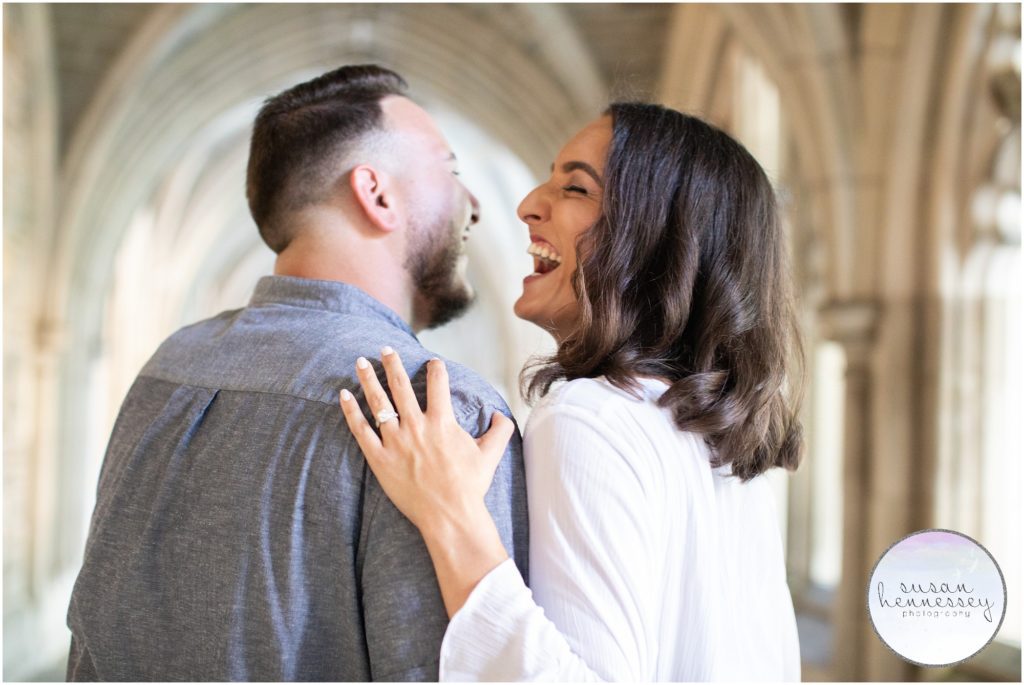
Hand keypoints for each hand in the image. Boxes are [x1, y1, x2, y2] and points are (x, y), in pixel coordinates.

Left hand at [339, 347, 514, 536]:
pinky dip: (351, 411)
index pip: (437, 385)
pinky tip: (344, 395)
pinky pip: (361, 430)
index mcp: (442, 422)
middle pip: (401, 386)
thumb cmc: (469, 486)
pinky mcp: (379, 458)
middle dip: (392, 364)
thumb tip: (501, 416)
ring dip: (369, 379)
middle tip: (385, 349)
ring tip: (361, 362)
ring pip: (378, 402)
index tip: (432, 363)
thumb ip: (499, 431)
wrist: (449, 515)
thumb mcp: (491, 455)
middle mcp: (417, 426)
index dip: (436, 369)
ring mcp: (396, 441)